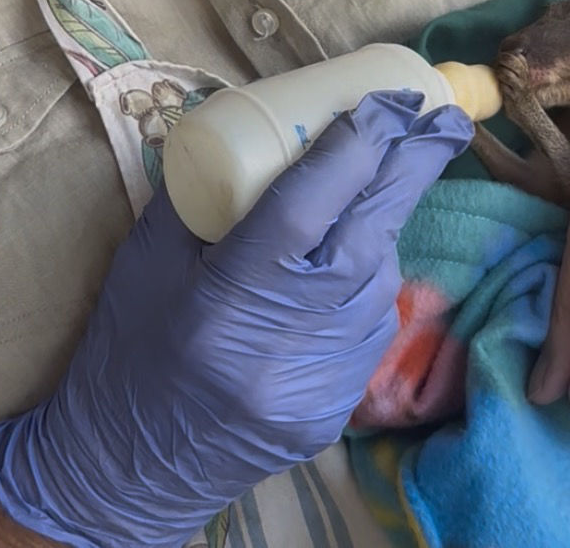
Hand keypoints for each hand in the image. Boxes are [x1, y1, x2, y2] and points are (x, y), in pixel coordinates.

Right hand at [0, 89, 471, 547]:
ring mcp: (317, 382)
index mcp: (226, 294)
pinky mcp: (335, 410)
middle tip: (444, 119)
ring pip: (379, 279)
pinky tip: (352, 260)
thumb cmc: (128, 346)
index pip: (308, 203)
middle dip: (414, 167)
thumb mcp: (148, 256)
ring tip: (378, 187)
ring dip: (386, 224)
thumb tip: (260, 127)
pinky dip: (369, 281)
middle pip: (369, 233)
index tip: (388, 100)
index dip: (357, 143)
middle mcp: (282, 341)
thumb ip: (204, 191)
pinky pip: (371, 326)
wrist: (125, 469)